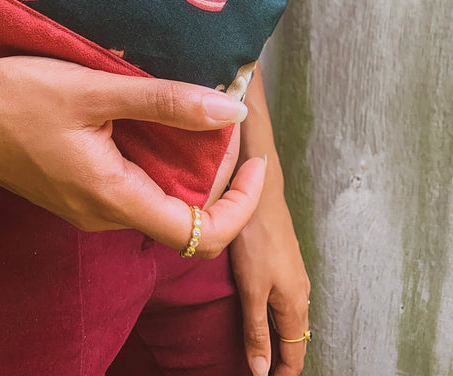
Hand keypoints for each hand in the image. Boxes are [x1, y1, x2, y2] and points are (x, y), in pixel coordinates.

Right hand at [0, 51, 265, 253]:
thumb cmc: (16, 95)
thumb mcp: (95, 90)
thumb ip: (164, 103)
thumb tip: (228, 112)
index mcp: (112, 198)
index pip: (199, 233)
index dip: (239, 205)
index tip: (256, 161)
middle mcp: (100, 215)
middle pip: (180, 218)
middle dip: (215, 180)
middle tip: (228, 127)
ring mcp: (81, 207)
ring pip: (152, 200)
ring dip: (181, 167)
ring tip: (193, 116)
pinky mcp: (68, 190)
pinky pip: (125, 188)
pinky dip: (151, 161)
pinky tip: (145, 119)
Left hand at [229, 177, 310, 375]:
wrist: (259, 195)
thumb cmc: (254, 240)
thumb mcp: (251, 290)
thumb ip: (256, 331)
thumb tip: (262, 371)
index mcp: (295, 304)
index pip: (295, 352)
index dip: (283, 373)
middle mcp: (301, 292)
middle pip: (296, 337)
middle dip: (283, 359)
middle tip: (265, 373)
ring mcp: (295, 275)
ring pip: (291, 318)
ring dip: (280, 337)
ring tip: (264, 351)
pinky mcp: (286, 262)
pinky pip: (287, 300)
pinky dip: (277, 316)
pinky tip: (264, 313)